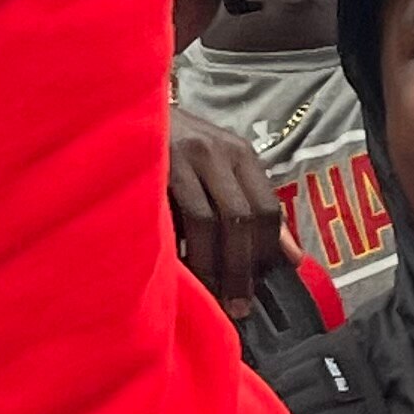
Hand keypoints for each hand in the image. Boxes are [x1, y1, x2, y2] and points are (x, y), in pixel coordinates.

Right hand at [165, 108, 287, 311]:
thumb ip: (251, 207)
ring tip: (212, 296)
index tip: (263, 284)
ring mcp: (184, 156)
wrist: (122, 110)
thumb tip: (291, 257)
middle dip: (242, 266)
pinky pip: (174, 216)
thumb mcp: (217, 169)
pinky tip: (181, 269)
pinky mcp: (154, 166)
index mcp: (240, 153)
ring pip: (210, 221)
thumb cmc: (172, 148)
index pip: (268, 207)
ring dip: (214, 265)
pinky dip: (182, 249)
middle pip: (243, 216)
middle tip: (239, 303)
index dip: (268, 251)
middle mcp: (218, 151)